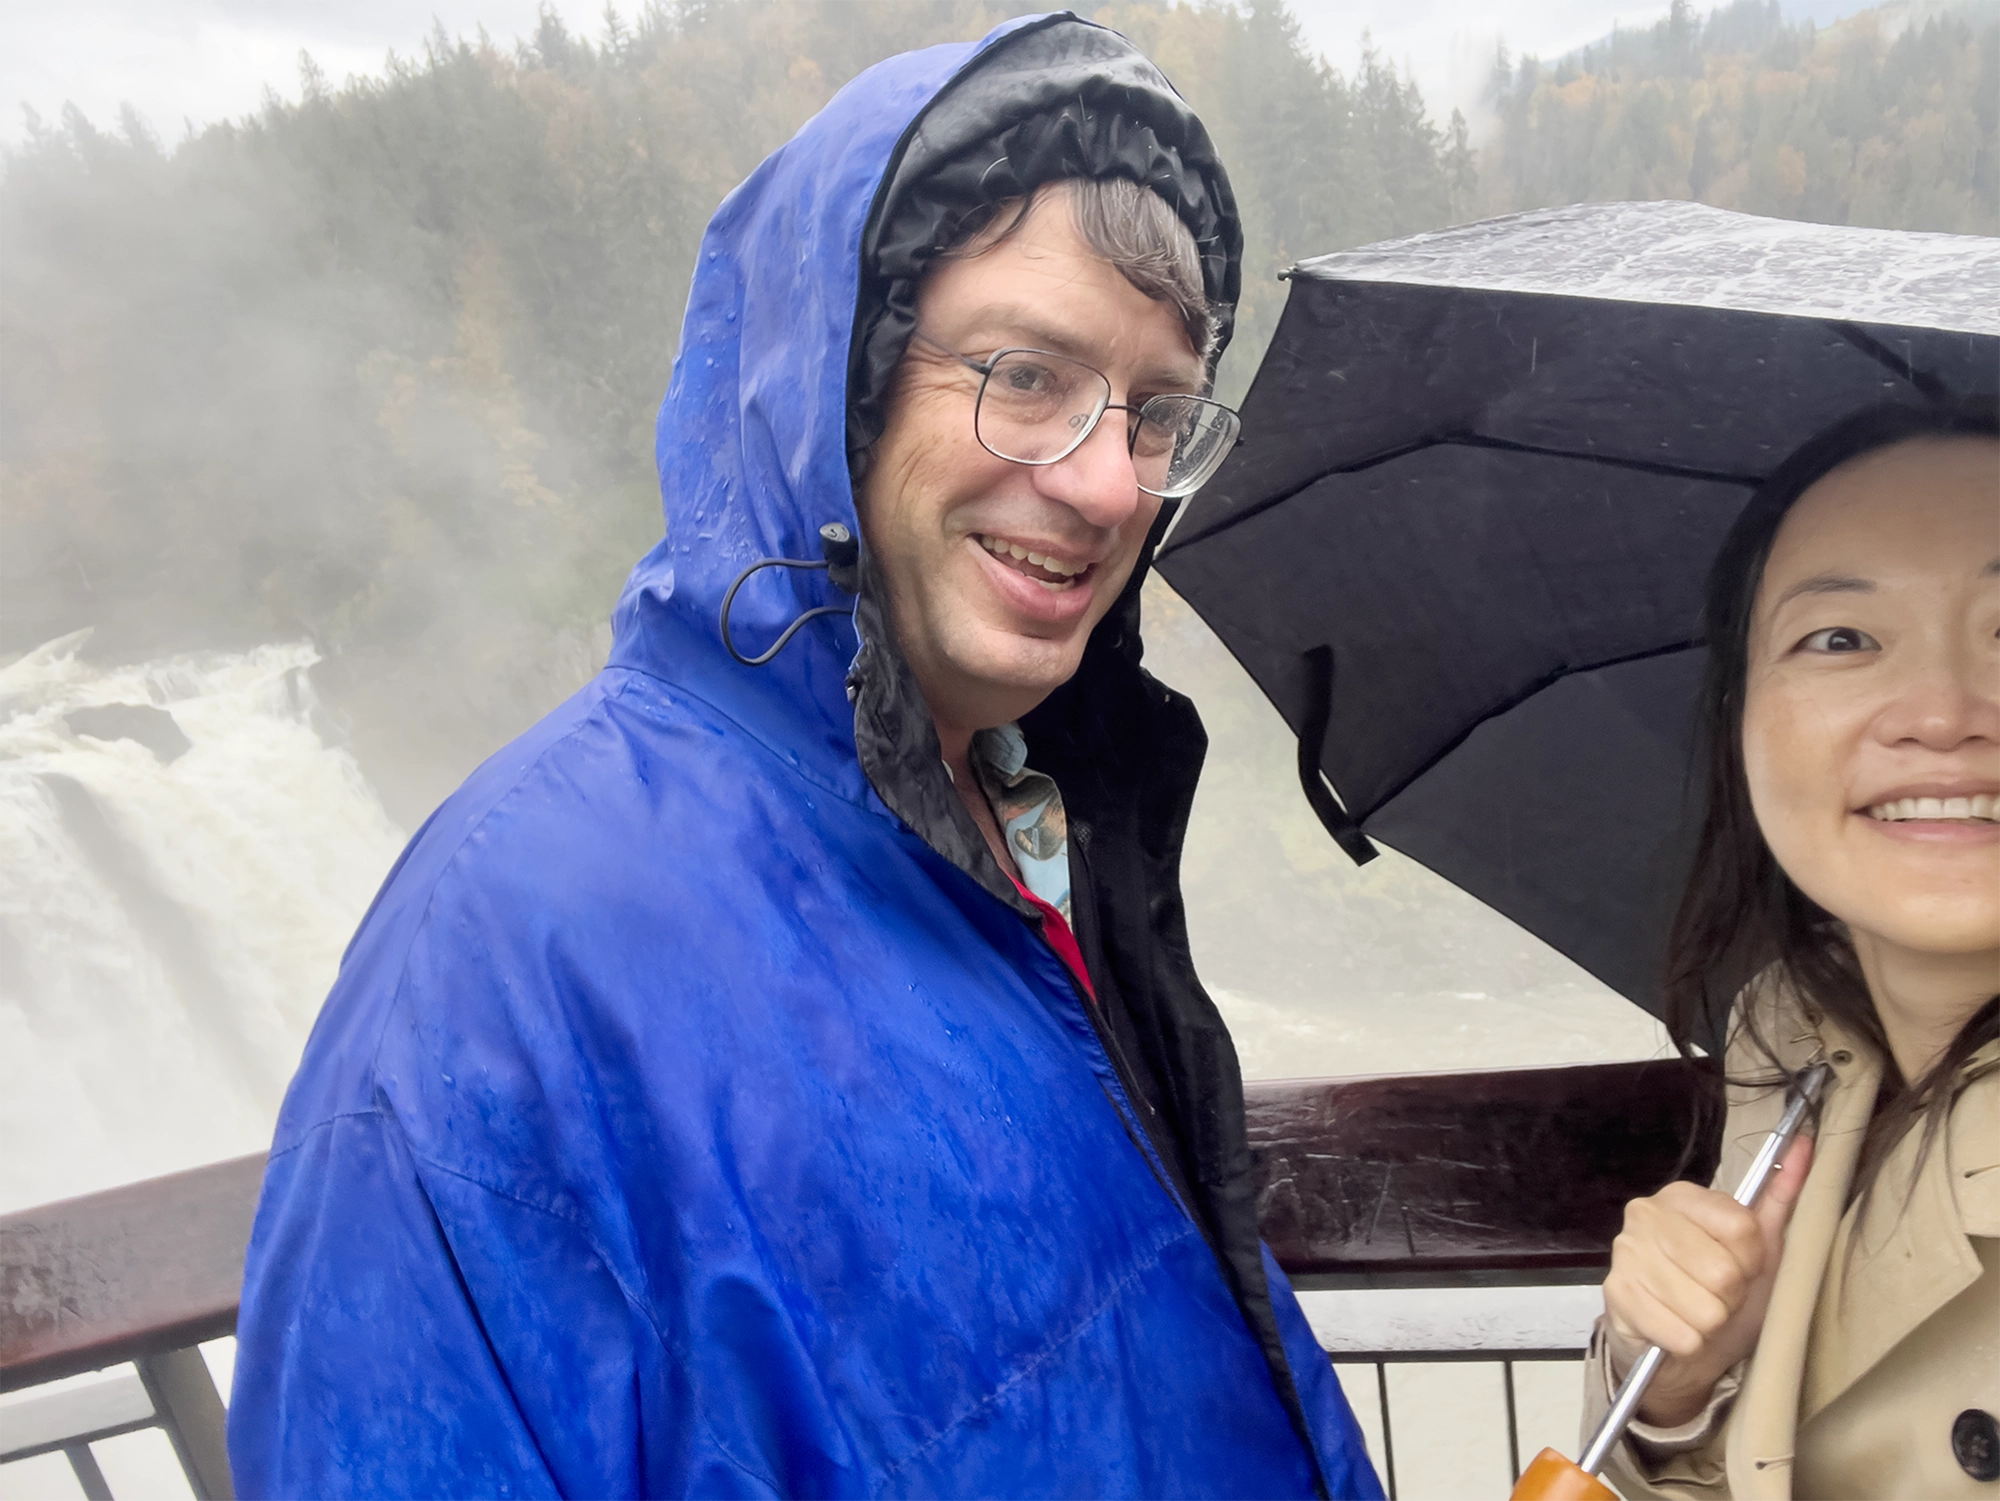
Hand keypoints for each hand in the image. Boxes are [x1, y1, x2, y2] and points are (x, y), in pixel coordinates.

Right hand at [1600, 1134, 1813, 1427]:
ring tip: (1695, 1314)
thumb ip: (1780, 1198)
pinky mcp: (1616, 1296)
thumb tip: (1808, 1143)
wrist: (1674, 1347)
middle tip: (1717, 1296)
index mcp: (1683, 1196)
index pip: (1743, 1228)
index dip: (1753, 1261)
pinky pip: (1681, 1333)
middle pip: (1723, 1271)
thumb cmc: (1721, 1294)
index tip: (1743, 1268)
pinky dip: (1688, 1342)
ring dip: (1710, 1324)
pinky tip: (1676, 1330)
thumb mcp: (1758, 1249)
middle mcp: (1647, 1215)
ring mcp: (1626, 1253)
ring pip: (1704, 1308)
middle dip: (1730, 1296)